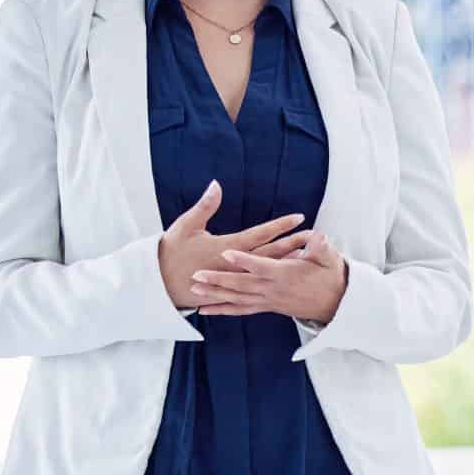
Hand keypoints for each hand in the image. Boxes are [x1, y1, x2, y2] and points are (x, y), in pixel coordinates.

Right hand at [158, 181, 306, 309]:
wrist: (158, 285)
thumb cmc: (171, 252)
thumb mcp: (186, 226)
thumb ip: (205, 205)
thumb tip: (216, 184)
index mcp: (227, 248)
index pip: (261, 235)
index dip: (281, 226)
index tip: (299, 217)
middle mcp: (235, 265)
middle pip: (271, 254)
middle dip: (294, 244)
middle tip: (315, 236)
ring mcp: (233, 280)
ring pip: (266, 271)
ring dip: (287, 262)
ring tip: (307, 256)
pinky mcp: (228, 290)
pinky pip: (254, 287)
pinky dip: (271, 280)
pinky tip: (284, 277)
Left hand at [190, 230, 348, 322]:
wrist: (335, 303)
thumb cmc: (330, 275)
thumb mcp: (329, 259)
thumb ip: (320, 247)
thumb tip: (319, 236)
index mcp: (285, 274)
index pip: (260, 266)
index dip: (243, 259)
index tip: (225, 252)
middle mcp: (273, 290)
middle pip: (242, 285)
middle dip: (218, 280)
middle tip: (197, 276)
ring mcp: (268, 301)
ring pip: (237, 300)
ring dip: (215, 296)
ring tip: (194, 292)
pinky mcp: (266, 307)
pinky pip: (241, 310)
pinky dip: (223, 310)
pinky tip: (205, 310)